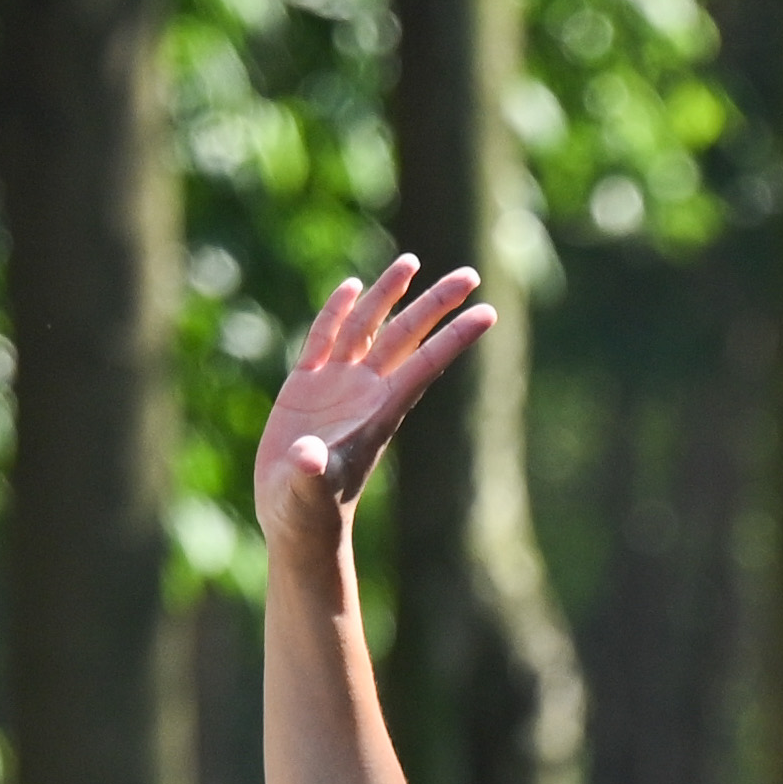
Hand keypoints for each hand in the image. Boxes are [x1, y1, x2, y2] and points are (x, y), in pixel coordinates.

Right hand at [254, 257, 493, 554]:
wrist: (294, 522)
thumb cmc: (308, 514)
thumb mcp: (308, 493)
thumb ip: (311, 472)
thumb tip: (306, 456)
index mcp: (378, 414)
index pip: (425, 365)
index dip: (455, 338)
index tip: (487, 313)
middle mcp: (366, 393)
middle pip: (408, 337)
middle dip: (437, 304)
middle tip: (471, 273)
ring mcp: (338, 386)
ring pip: (370, 327)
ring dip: (390, 295)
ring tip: (411, 262)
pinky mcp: (307, 385)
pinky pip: (326, 337)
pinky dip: (338, 310)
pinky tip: (352, 286)